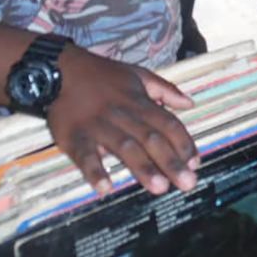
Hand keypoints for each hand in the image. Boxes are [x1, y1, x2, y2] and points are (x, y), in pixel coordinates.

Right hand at [47, 46, 196, 196]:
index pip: (167, 123)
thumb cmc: (102, 75)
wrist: (61, 69)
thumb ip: (165, 89)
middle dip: (171, 161)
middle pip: (151, 138)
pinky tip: (105, 187)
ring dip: (142, 167)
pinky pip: (85, 154)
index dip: (183, 143)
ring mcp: (98, 125)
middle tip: (187, 183)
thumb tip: (189, 103)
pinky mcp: (75, 135)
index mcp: (139, 101)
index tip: (196, 163)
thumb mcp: (138, 74)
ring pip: (124, 147)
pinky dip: (95, 170)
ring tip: (159, 187)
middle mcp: (122, 114)